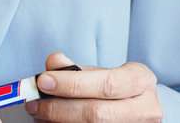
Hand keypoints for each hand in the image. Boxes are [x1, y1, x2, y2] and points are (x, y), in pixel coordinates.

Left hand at [25, 52, 161, 122]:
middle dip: (59, 108)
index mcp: (141, 80)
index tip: (43, 80)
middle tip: (34, 104)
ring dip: (59, 122)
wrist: (136, 108)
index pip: (106, 83)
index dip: (73, 84)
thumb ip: (74, 68)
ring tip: (40, 114)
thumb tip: (54, 62)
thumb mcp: (99, 72)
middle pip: (97, 113)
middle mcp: (146, 108)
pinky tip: (53, 122)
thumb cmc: (115, 88)